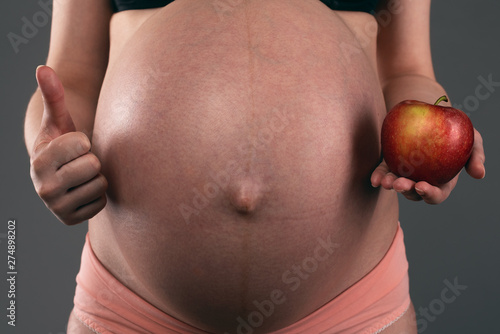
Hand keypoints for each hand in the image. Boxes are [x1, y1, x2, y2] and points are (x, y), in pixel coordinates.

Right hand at [30, 65, 107, 224]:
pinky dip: (98, 196)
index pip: (82, 144)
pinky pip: (102, 203)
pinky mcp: (71, 221)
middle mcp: (43, 188)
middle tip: (79, 163)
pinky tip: (84, 190)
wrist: (61, 174)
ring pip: (100, 186)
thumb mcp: (59, 120)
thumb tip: (44, 68)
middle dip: (91, 160)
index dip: (84, 141)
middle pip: (93, 166)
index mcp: (38, 161)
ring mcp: (56, 208)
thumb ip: (54, 95)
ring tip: (81, 176)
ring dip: (96, 178)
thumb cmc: (63, 143)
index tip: (74, 145)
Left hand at [370, 128, 484, 203]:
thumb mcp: (472, 139)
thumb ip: (476, 156)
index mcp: (442, 181)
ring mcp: (405, 173)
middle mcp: (422, 180)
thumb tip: (479, 174)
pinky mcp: (391, 164)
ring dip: (391, 185)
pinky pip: (383, 172)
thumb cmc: (456, 129)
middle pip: (413, 193)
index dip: (429, 194)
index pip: (436, 195)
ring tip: (386, 182)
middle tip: (399, 184)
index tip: (421, 186)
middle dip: (406, 190)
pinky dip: (379, 177)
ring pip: (396, 185)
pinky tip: (375, 179)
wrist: (433, 112)